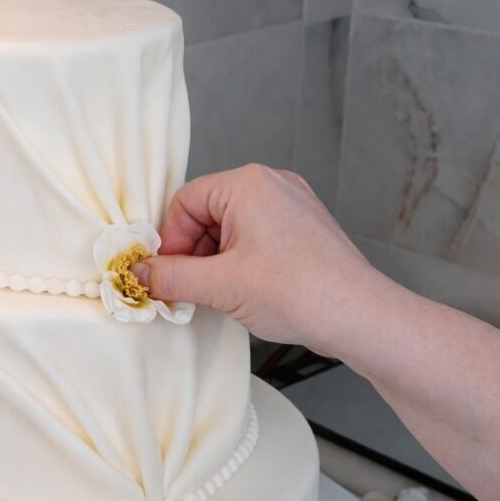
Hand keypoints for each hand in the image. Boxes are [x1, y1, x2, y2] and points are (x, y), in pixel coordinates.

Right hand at [132, 164, 390, 354]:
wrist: (360, 317)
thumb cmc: (298, 293)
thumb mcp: (220, 287)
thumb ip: (172, 277)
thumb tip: (139, 274)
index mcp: (247, 184)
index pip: (185, 202)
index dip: (170, 241)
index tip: (167, 275)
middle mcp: (271, 183)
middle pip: (207, 212)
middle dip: (193, 252)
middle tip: (189, 289)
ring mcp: (291, 203)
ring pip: (230, 226)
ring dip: (215, 259)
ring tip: (220, 294)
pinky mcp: (303, 226)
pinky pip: (255, 234)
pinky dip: (239, 260)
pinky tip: (243, 290)